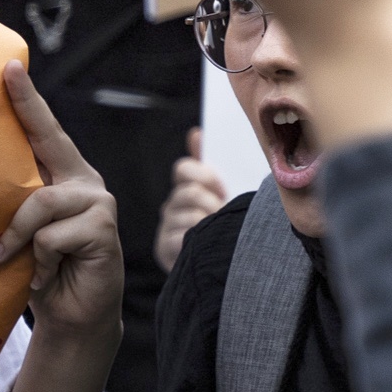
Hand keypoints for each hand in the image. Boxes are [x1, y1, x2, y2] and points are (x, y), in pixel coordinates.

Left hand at [0, 65, 121, 391]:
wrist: (73, 314)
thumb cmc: (40, 269)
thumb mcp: (20, 232)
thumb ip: (14, 206)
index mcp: (65, 176)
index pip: (44, 131)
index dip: (26, 99)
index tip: (7, 68)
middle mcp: (85, 182)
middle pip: (42, 161)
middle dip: (13, 195)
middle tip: (0, 230)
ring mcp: (98, 204)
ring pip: (39, 203)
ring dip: (18, 240)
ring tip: (16, 263)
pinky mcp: (102, 230)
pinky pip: (52, 236)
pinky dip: (40, 258)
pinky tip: (49, 273)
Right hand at [157, 126, 228, 272]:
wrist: (222, 259)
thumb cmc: (226, 219)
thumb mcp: (227, 190)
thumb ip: (212, 163)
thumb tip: (196, 133)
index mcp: (187, 185)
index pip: (183, 168)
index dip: (202, 174)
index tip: (220, 185)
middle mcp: (173, 203)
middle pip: (188, 192)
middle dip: (210, 200)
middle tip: (224, 211)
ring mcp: (167, 224)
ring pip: (189, 216)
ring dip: (209, 222)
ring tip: (219, 228)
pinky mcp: (164, 246)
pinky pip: (181, 237)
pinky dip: (198, 240)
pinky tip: (205, 242)